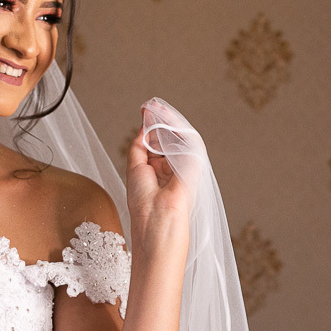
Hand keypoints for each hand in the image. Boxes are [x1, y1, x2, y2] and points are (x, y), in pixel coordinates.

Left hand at [126, 99, 200, 233]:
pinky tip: (165, 116)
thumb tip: (143, 127)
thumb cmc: (144, 204)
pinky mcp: (194, 165)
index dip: (151, 128)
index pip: (156, 145)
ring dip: (167, 122)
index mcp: (157, 174)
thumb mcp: (135, 169)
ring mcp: (184, 167)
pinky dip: (176, 127)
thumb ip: (139, 147)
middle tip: (150, 106)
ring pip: (177, 138)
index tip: (146, 111)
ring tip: (156, 108)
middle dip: (159, 122)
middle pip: (167, 140)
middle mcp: (172, 170)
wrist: (159, 225)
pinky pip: (187, 140)